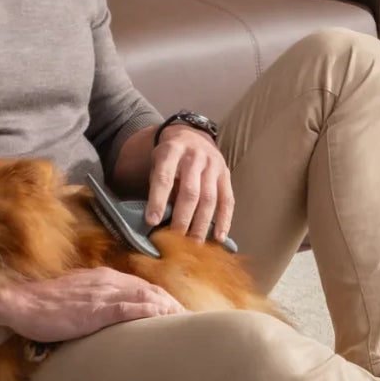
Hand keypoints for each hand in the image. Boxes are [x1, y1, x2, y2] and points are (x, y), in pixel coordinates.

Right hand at [0, 267, 184, 341]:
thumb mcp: (75, 298)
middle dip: (174, 307)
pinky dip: (154, 313)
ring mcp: (105, 293)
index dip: (163, 302)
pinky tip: (167, 321)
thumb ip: (95, 303)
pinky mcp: (99, 308)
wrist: (21, 302)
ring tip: (187, 326)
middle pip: (152, 292)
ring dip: (170, 311)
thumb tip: (108, 320)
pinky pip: (134, 308)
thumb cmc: (43, 306)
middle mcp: (110, 281)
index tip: (177, 316)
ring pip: (149, 298)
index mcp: (105, 278)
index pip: (143, 288)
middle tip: (191, 324)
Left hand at [145, 125, 232, 242]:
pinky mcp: (226, 174)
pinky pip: (227, 200)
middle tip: (175, 241)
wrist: (193, 136)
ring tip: (194, 244)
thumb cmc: (170, 156)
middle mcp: (194, 157)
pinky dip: (224, 220)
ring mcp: (213, 165)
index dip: (157, 200)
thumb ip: (158, 185)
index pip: (164, 178)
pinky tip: (218, 237)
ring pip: (209, 199)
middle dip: (182, 219)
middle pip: (190, 192)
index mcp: (172, 151)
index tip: (151, 221)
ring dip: (202, 225)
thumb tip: (156, 220)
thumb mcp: (157, 162)